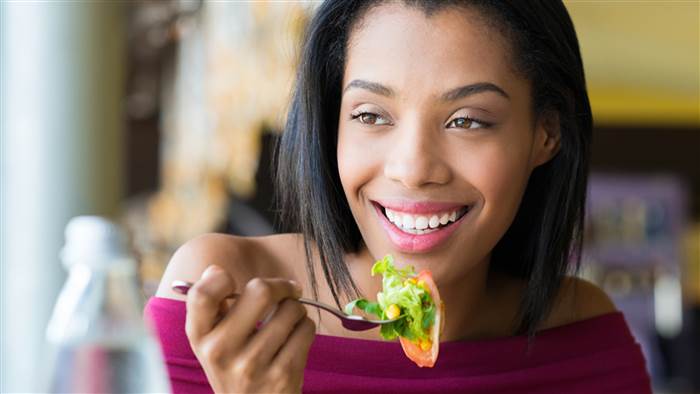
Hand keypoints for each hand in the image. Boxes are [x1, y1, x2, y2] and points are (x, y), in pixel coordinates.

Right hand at [185, 265, 314, 393]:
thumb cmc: (234, 365)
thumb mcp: (212, 341)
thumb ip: (211, 306)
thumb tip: (216, 270)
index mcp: (200, 338)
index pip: (202, 295)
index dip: (219, 278)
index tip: (233, 282)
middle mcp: (221, 352)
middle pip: (260, 291)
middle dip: (280, 286)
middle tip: (286, 291)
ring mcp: (252, 365)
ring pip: (291, 309)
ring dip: (296, 309)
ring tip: (289, 320)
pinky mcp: (282, 375)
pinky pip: (306, 329)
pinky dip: (305, 327)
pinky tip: (295, 338)